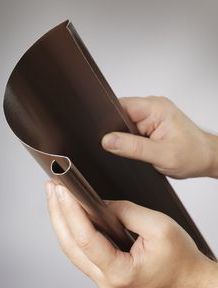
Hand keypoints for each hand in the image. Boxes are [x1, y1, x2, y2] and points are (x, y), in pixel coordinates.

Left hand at [46, 181, 205, 287]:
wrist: (189, 280)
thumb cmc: (180, 259)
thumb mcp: (158, 226)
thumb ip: (126, 212)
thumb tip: (101, 205)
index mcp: (121, 273)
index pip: (86, 239)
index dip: (71, 211)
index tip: (62, 191)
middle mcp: (107, 282)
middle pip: (71, 245)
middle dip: (58, 213)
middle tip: (52, 189)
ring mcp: (104, 282)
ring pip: (73, 250)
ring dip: (62, 222)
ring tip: (56, 198)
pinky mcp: (105, 276)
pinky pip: (82, 253)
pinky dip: (74, 232)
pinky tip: (69, 216)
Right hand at [101, 96, 217, 178]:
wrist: (205, 158)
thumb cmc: (192, 155)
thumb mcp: (162, 155)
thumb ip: (133, 148)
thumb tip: (108, 141)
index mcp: (156, 108)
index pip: (121, 106)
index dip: (109, 121)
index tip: (106, 138)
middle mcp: (153, 107)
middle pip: (120, 114)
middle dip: (118, 133)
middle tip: (131, 148)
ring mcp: (151, 115)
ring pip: (125, 123)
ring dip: (127, 138)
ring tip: (141, 149)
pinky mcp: (150, 123)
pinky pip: (132, 129)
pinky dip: (132, 141)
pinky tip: (141, 149)